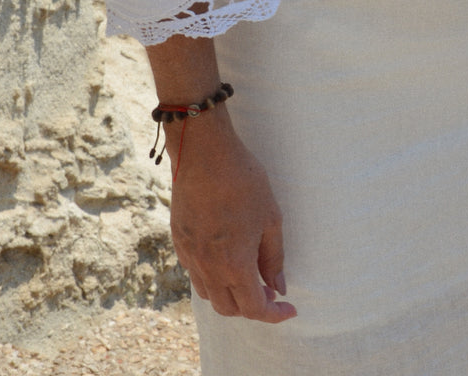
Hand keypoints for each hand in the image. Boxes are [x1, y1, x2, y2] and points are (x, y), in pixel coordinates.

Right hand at [166, 106, 296, 321]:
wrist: (204, 153)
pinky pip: (195, 274)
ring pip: (209, 295)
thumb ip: (274, 258)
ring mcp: (189, 256)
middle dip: (251, 307)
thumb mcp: (270, 218)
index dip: (274, 314)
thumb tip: (278, 287)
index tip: (289, 308)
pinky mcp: (178, 242)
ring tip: (248, 275)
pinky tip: (225, 258)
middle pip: (229, 309)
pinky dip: (213, 278)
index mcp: (234, 266)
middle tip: (269, 290)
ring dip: (230, 295)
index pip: (254, 308)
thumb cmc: (243, 181)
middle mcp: (207, 268)